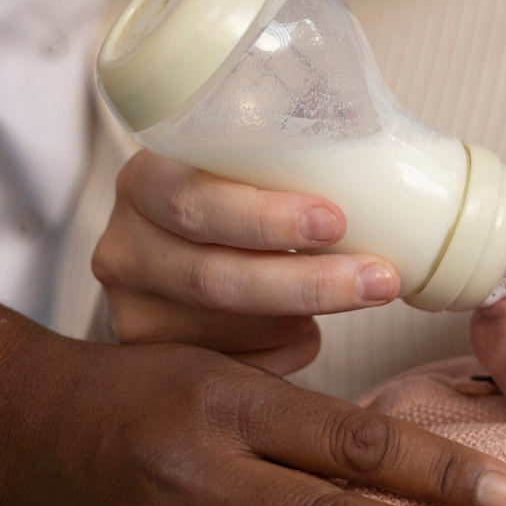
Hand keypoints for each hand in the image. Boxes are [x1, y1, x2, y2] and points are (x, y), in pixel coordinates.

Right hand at [93, 150, 401, 372]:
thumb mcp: (239, 159)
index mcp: (144, 183)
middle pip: (216, 279)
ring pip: (231, 332)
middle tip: (380, 277)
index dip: (263, 217)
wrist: (178, 244)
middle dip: (308, 282)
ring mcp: (134, 312)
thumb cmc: (231, 192)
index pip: (195, 202)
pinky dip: (285, 350)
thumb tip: (379, 138)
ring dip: (306, 318)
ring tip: (362, 292)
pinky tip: (307, 330)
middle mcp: (125, 250)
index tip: (335, 220)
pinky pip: (236, 367)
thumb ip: (287, 151)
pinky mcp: (156, 361)